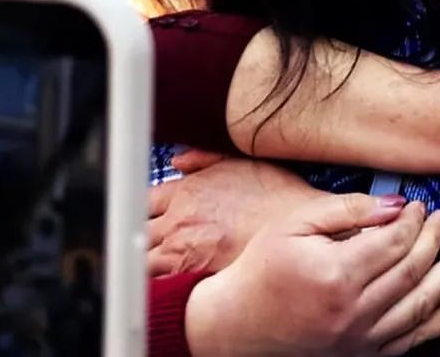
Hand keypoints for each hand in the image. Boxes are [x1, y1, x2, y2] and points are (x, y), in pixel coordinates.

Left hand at [147, 157, 320, 274]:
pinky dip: (153, 280)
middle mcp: (179, 216)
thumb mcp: (242, 162)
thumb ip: (204, 159)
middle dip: (138, 235)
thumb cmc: (280, 197)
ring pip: (140, 256)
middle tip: (148, 243)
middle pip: (136, 228)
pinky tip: (164, 280)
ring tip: (154, 264)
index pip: (144, 198)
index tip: (147, 217)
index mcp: (188, 189)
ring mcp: (181, 245)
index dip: (142, 209)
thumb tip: (179, 160)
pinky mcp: (190, 272)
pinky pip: (154, 279)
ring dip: (142, 259)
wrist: (302, 228)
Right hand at [185, 194, 439, 356]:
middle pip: (413, 272)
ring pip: (422, 306)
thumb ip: (347, 211)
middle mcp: (353, 312)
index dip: (414, 221)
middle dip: (437, 240)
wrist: (235, 327)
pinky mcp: (362, 355)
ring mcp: (360, 339)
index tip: (421, 204)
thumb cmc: (261, 268)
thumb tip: (397, 205)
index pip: (393, 242)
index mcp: (336, 275)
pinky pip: (414, 341)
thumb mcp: (295, 225)